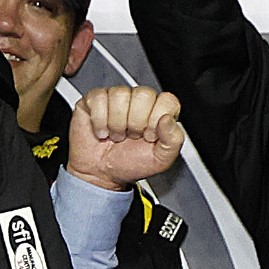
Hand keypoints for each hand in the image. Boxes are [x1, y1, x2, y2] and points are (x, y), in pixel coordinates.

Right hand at [67, 87, 184, 191]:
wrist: (100, 174)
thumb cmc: (129, 164)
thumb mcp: (160, 160)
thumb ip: (174, 140)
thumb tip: (168, 119)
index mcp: (158, 112)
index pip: (167, 100)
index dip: (157, 119)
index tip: (150, 136)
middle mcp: (138, 101)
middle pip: (143, 95)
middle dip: (136, 123)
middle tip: (131, 136)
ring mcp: (116, 98)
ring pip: (120, 95)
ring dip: (116, 124)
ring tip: (117, 134)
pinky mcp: (94, 99)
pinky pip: (99, 99)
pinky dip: (99, 121)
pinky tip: (102, 131)